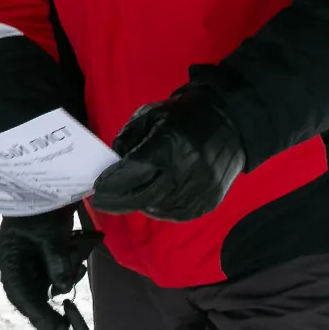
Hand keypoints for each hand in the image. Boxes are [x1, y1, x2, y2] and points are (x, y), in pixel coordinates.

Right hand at [0, 205, 100, 329]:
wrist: (49, 180)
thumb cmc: (42, 205)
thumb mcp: (50, 233)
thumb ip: (56, 260)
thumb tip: (64, 288)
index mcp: (10, 258)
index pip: (19, 293)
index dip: (35, 314)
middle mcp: (18, 262)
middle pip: (32, 294)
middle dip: (49, 310)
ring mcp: (32, 258)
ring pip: (48, 283)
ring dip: (67, 276)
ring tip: (80, 257)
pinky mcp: (46, 253)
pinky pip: (58, 270)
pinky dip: (71, 263)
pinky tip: (83, 245)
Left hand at [90, 85, 245, 221]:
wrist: (230, 122)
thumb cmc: (185, 116)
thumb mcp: (150, 115)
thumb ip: (128, 138)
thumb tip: (114, 163)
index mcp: (168, 147)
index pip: (132, 173)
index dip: (112, 183)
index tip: (97, 188)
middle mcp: (184, 172)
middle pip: (142, 197)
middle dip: (118, 201)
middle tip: (102, 202)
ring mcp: (199, 190)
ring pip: (158, 208)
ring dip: (139, 204)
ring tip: (129, 196)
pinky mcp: (209, 201)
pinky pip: (178, 214)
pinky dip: (161, 208)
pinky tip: (154, 200)